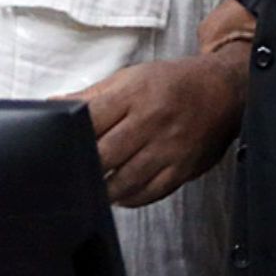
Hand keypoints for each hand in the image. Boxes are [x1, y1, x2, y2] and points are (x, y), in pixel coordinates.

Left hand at [68, 49, 247, 208]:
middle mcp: (151, 120)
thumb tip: (52, 105)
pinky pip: (151, 192)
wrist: (222, 89)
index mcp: (133, 93)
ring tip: (92, 187)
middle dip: (84, 167)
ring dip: (104, 189)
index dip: (70, 136)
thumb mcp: (129, 77)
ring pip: (126, 180)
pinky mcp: (183, 168)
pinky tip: (120, 194)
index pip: (91, 119)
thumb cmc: (170, 83)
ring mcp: (169, 147)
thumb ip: (91, 95)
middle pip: (105, 154)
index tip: (57, 147)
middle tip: (71, 174)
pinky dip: (130, 198)